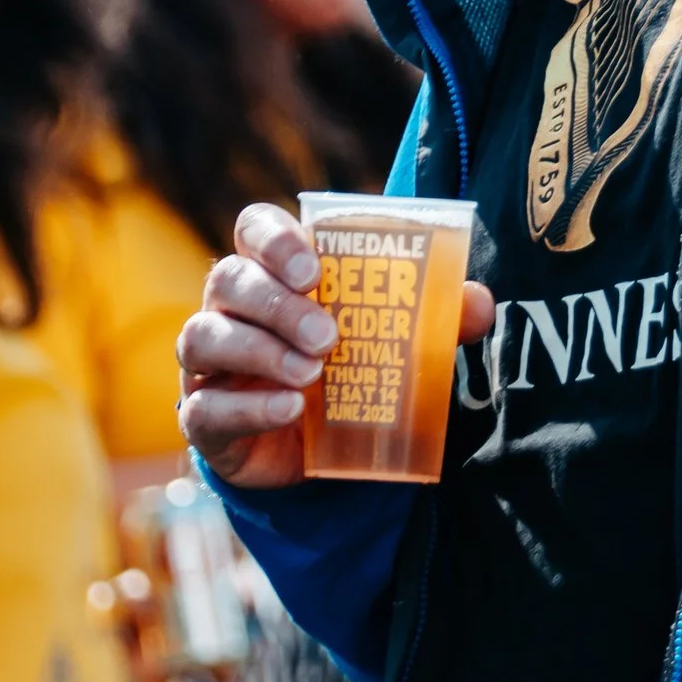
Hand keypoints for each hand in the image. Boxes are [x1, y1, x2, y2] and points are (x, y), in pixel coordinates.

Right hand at [176, 204, 492, 489]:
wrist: (316, 454)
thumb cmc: (348, 370)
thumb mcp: (393, 340)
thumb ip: (436, 317)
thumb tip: (478, 304)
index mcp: (271, 272)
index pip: (253, 228)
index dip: (275, 239)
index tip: (314, 268)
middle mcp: (229, 308)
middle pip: (228, 279)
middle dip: (278, 304)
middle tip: (329, 335)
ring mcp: (206, 364)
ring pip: (203, 336)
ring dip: (259, 351)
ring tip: (311, 374)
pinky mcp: (203, 418)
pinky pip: (205, 407)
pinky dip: (248, 407)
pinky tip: (288, 411)